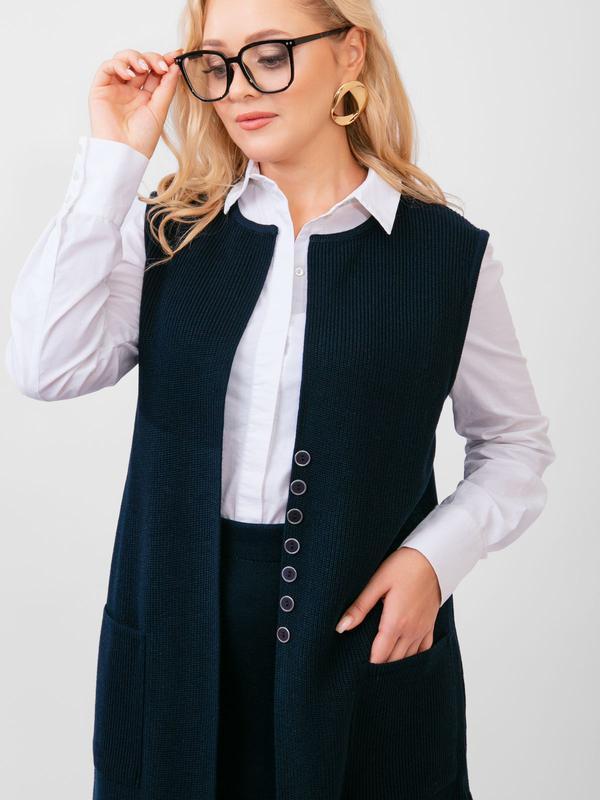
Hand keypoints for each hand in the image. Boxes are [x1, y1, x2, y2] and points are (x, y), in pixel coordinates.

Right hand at [89, 47, 184, 159]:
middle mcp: (131, 90)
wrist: (125, 152)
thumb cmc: (142, 139)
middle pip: (141, 62)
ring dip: (135, 57)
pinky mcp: (101, 88)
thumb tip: (176, 66)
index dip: (165, 61)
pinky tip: (128, 73)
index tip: (178, 55)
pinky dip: (118, 64)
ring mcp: (116, 88)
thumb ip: (167, 87)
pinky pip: (107, 67)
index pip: (155, 72)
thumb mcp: (160, 110)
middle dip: (152, 58)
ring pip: (124, 59)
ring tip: (143, 68)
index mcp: (147, 96)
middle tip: (161, 65)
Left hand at [335, 546, 441, 663]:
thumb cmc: (404, 566)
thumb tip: (341, 627)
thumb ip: (360, 607)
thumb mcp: (377, 582)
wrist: (434, 557)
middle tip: (364, 672)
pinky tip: (404, 659)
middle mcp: (411, 630)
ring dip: (395, 663)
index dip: (368, 665)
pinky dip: (413, 657)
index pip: (380, 655)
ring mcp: (422, 629)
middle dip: (380, 667)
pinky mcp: (430, 624)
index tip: (356, 671)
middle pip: (394, 660)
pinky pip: (423, 650)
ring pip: (408, 658)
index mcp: (395, 622)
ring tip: (381, 668)